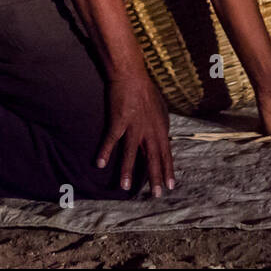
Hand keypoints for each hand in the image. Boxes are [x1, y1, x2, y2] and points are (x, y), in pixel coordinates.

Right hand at [97, 72, 174, 195]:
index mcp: (160, 127)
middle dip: (155, 177)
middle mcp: (149, 129)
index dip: (168, 170)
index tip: (170, 186)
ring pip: (131, 153)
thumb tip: (163, 137)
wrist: (131, 75)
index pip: (166, 153)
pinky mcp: (119, 121)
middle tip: (156, 195)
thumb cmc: (145, 90)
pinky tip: (100, 164)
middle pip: (153, 158)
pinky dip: (105, 152)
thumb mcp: (159, 109)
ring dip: (128, 171)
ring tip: (126, 188)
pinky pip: (111, 139)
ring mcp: (134, 126)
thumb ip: (160, 125)